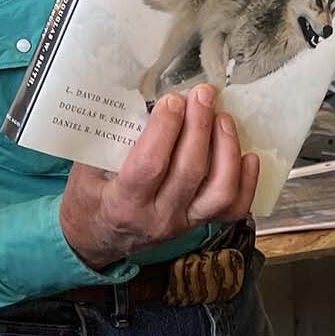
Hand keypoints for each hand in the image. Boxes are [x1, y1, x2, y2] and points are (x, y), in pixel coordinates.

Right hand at [58, 84, 259, 270]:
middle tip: (203, 95)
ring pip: (219, 192)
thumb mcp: (86, 168)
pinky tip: (248, 155)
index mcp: (123, 202)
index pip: (150, 165)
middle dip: (199, 126)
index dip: (165, 129)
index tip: (172, 100)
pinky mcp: (198, 225)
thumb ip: (111, 140)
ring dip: (226, 150)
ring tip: (223, 119)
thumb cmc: (90, 198)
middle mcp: (157, 216)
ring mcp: (182, 224)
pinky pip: (232, 209)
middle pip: (189, 171)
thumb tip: (144, 102)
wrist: (96, 240)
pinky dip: (247, 182)